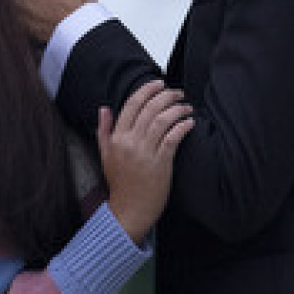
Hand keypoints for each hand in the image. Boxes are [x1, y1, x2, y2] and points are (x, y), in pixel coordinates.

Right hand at [96, 79, 193, 244]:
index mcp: (116, 138)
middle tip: (177, 93)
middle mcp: (130, 143)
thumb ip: (104, 130)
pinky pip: (173, 138)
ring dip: (177, 109)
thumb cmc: (120, 183)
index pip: (131, 104)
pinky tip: (189, 122)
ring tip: (186, 107)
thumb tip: (104, 108)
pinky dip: (182, 126)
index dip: (147, 90)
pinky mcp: (161, 164)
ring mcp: (145, 153)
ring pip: (162, 120)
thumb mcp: (105, 155)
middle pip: (149, 109)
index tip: (159, 84)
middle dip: (166, 96)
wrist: (129, 210)